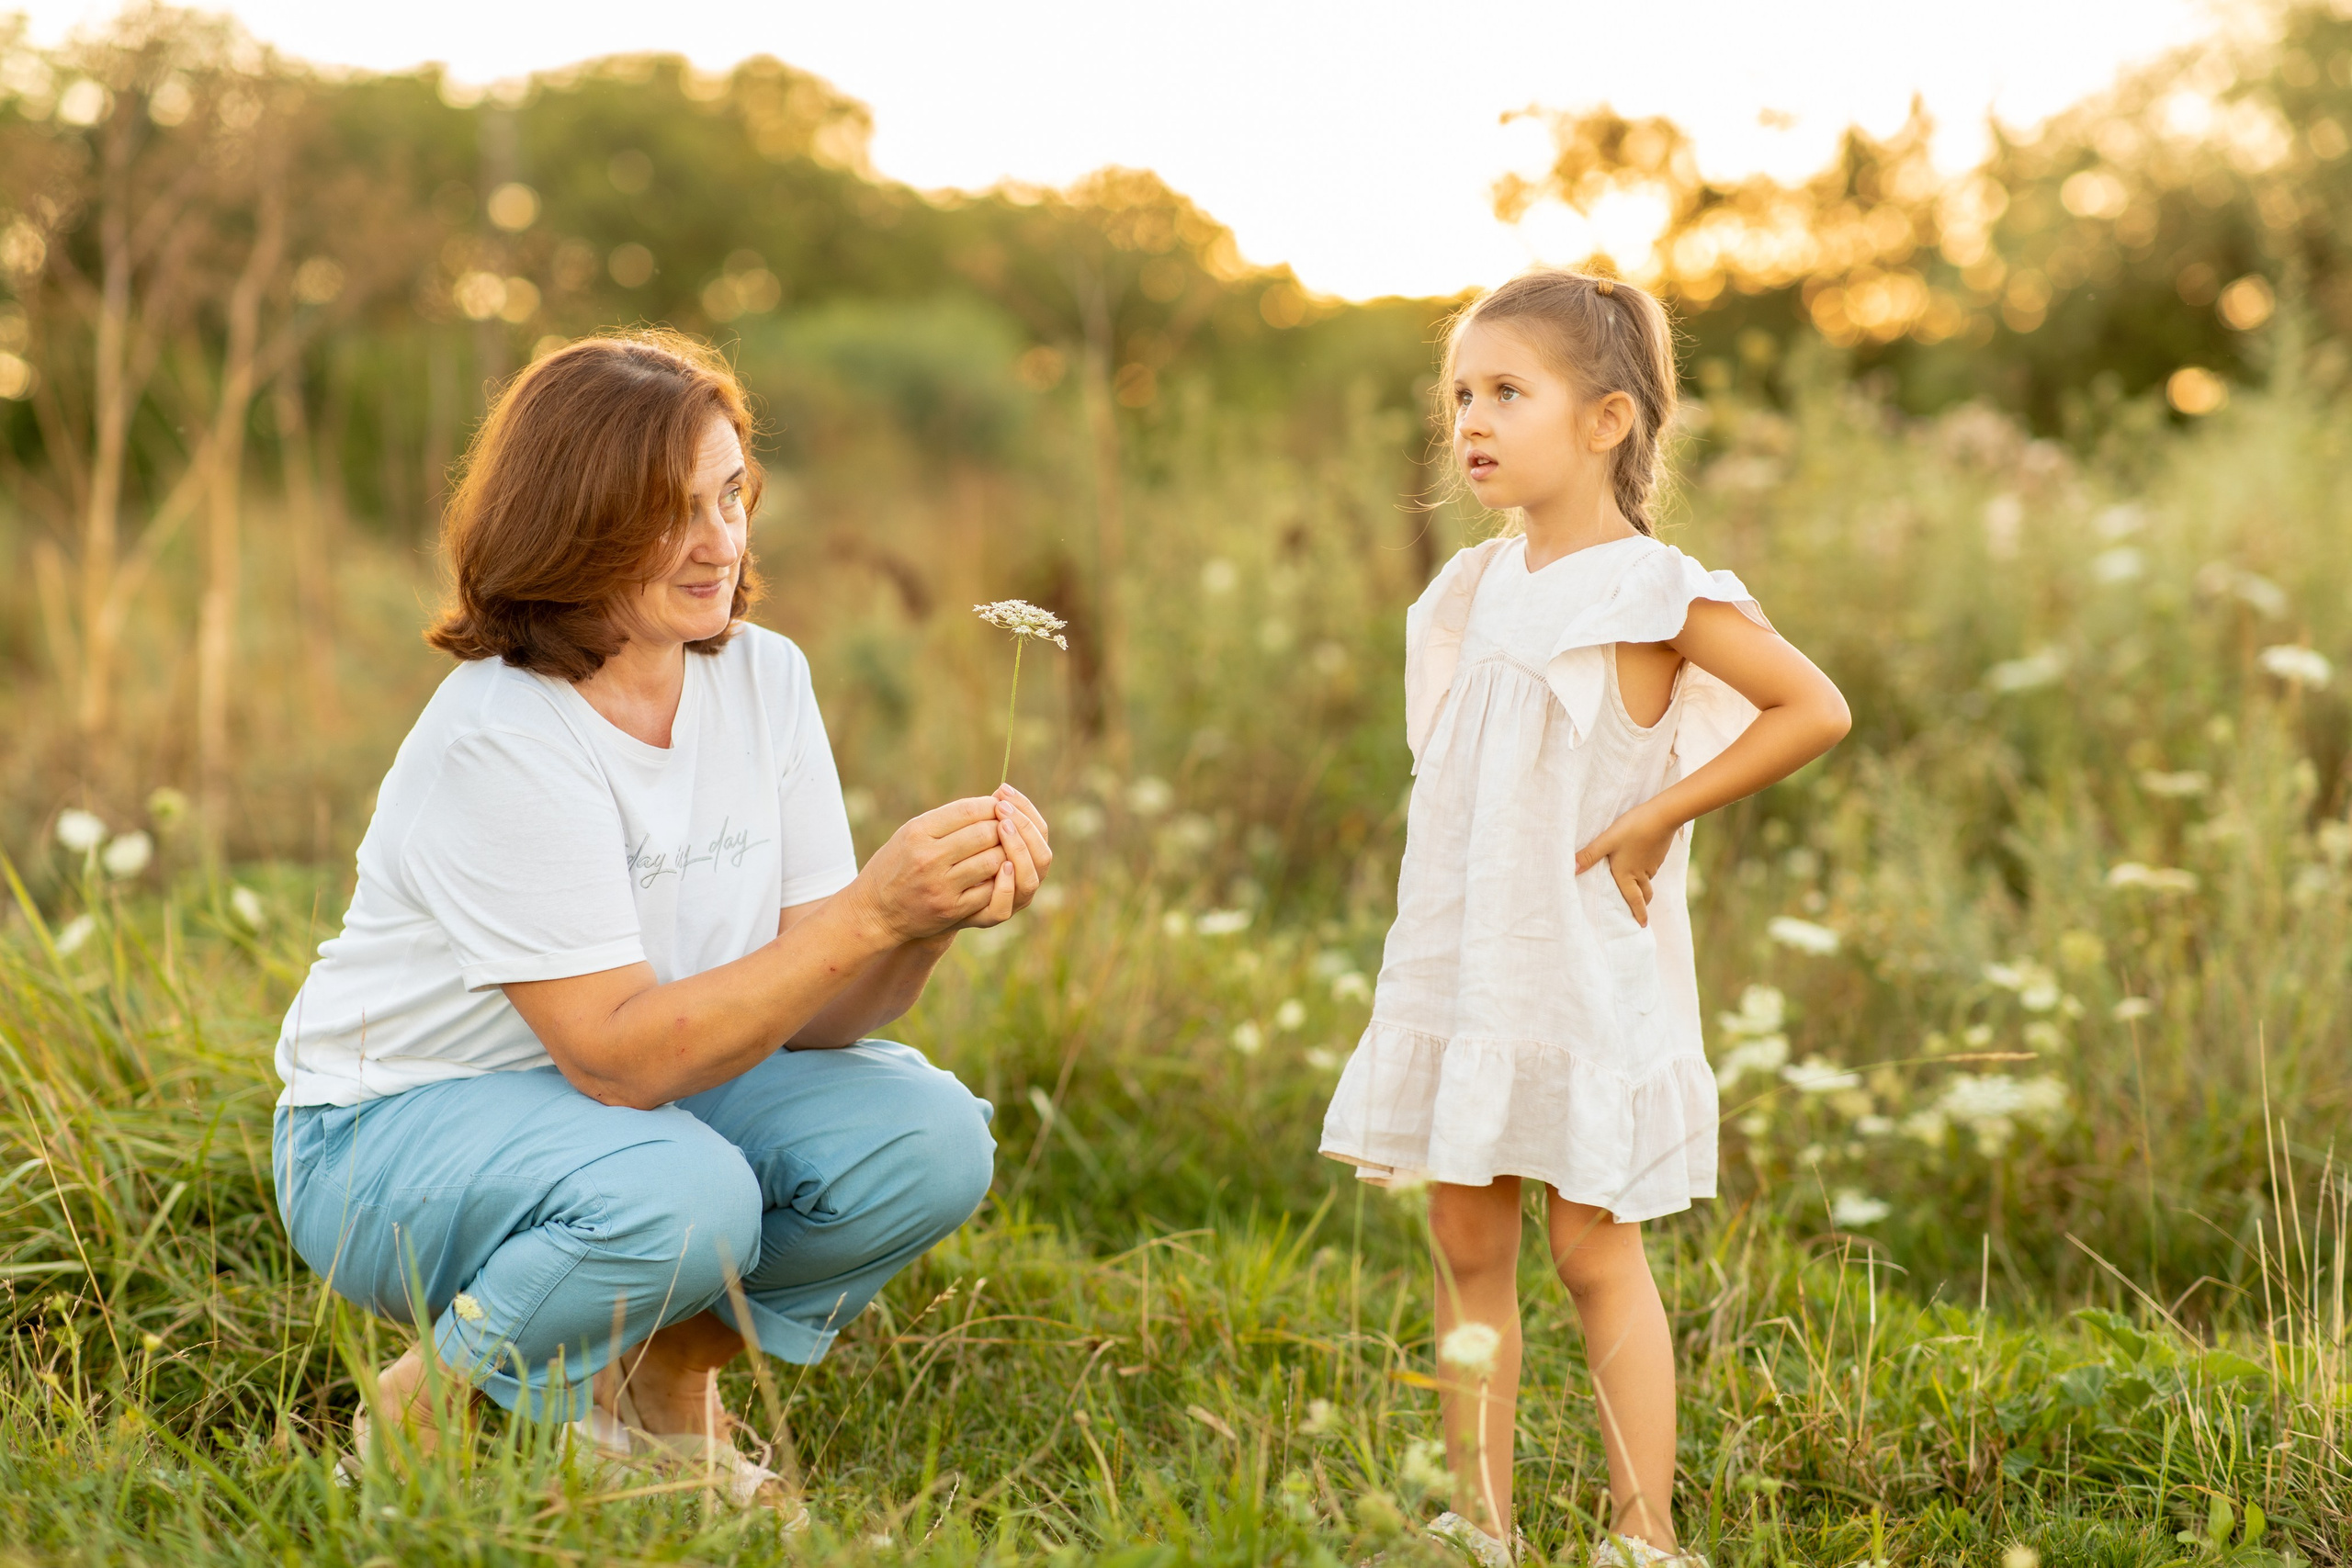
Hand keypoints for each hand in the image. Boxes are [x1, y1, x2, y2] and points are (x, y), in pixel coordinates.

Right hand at [845, 798, 1007, 942]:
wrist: (875, 911)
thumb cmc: (896, 865)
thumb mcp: (910, 834)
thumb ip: (946, 820)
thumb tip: (991, 804)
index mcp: (918, 832)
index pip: (968, 810)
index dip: (991, 806)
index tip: (999, 807)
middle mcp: (929, 858)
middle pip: (985, 834)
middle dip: (1002, 829)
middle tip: (1007, 829)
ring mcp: (941, 885)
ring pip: (992, 861)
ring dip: (1005, 853)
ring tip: (1003, 850)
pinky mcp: (951, 909)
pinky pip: (989, 890)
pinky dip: (999, 879)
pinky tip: (998, 873)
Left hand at [960, 784, 1053, 929]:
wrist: (922, 900)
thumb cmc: (948, 860)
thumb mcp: (967, 836)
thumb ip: (987, 821)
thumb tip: (1000, 792)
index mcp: (1025, 856)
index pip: (1040, 830)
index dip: (1026, 809)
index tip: (1003, 790)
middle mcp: (1024, 879)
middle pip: (1042, 855)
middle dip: (1024, 827)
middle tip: (1002, 808)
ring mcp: (1009, 901)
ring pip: (1030, 881)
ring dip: (1019, 851)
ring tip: (1002, 828)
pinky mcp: (988, 917)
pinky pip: (1003, 909)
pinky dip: (1005, 887)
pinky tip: (1000, 865)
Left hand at [1574, 805, 1676, 927]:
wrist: (1662, 816)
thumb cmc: (1633, 828)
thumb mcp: (1607, 840)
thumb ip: (1590, 854)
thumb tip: (1572, 869)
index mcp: (1627, 874)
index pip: (1634, 900)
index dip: (1639, 914)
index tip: (1642, 926)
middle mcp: (1641, 873)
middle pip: (1644, 894)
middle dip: (1642, 904)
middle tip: (1639, 911)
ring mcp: (1652, 864)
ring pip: (1647, 881)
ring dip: (1643, 887)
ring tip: (1636, 888)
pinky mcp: (1658, 854)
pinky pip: (1651, 869)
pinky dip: (1646, 873)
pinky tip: (1640, 864)